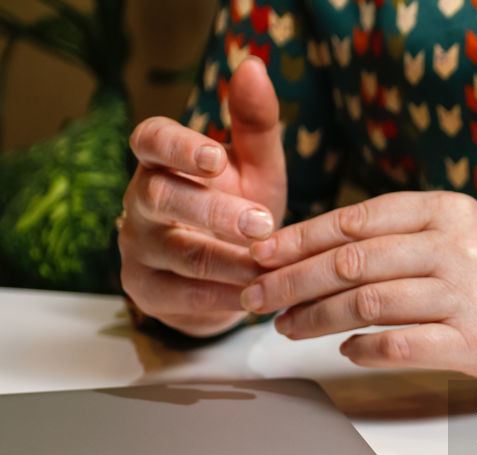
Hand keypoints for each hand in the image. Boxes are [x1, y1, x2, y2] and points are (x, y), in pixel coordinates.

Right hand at [119, 58, 286, 337]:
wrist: (227, 276)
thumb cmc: (240, 210)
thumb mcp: (256, 169)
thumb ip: (255, 126)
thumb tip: (254, 66)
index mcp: (161, 161)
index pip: (150, 140)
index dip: (178, 147)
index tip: (215, 156)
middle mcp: (140, 200)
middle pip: (161, 198)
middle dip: (214, 212)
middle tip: (262, 224)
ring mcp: (138, 246)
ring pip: (177, 252)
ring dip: (228, 261)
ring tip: (270, 268)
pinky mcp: (146, 290)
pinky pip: (181, 296)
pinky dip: (222, 298)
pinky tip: (254, 299)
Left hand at [245, 191, 476, 393]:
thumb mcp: (461, 234)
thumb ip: (400, 234)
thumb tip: (312, 249)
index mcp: (448, 210)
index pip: (356, 219)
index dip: (299, 237)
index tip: (260, 254)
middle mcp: (457, 246)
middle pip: (352, 262)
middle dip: (291, 281)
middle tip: (255, 295)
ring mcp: (468, 295)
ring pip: (367, 303)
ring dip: (315, 317)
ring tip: (287, 326)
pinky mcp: (476, 341)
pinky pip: (398, 345)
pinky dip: (361, 349)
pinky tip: (344, 350)